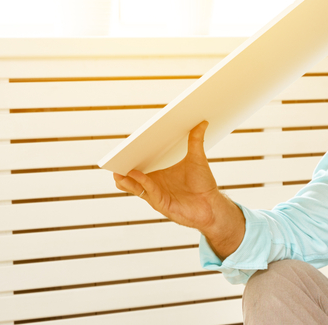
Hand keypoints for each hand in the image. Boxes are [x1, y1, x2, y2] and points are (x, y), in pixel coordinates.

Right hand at [112, 121, 244, 256]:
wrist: (212, 205)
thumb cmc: (203, 184)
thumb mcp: (197, 159)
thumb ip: (196, 141)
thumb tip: (203, 122)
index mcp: (158, 173)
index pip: (140, 164)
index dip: (131, 157)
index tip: (125, 146)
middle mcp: (154, 183)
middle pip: (132, 176)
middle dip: (123, 168)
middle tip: (115, 157)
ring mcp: (155, 194)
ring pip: (134, 186)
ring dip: (125, 179)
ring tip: (117, 170)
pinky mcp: (159, 203)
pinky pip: (147, 191)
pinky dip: (140, 182)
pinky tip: (135, 174)